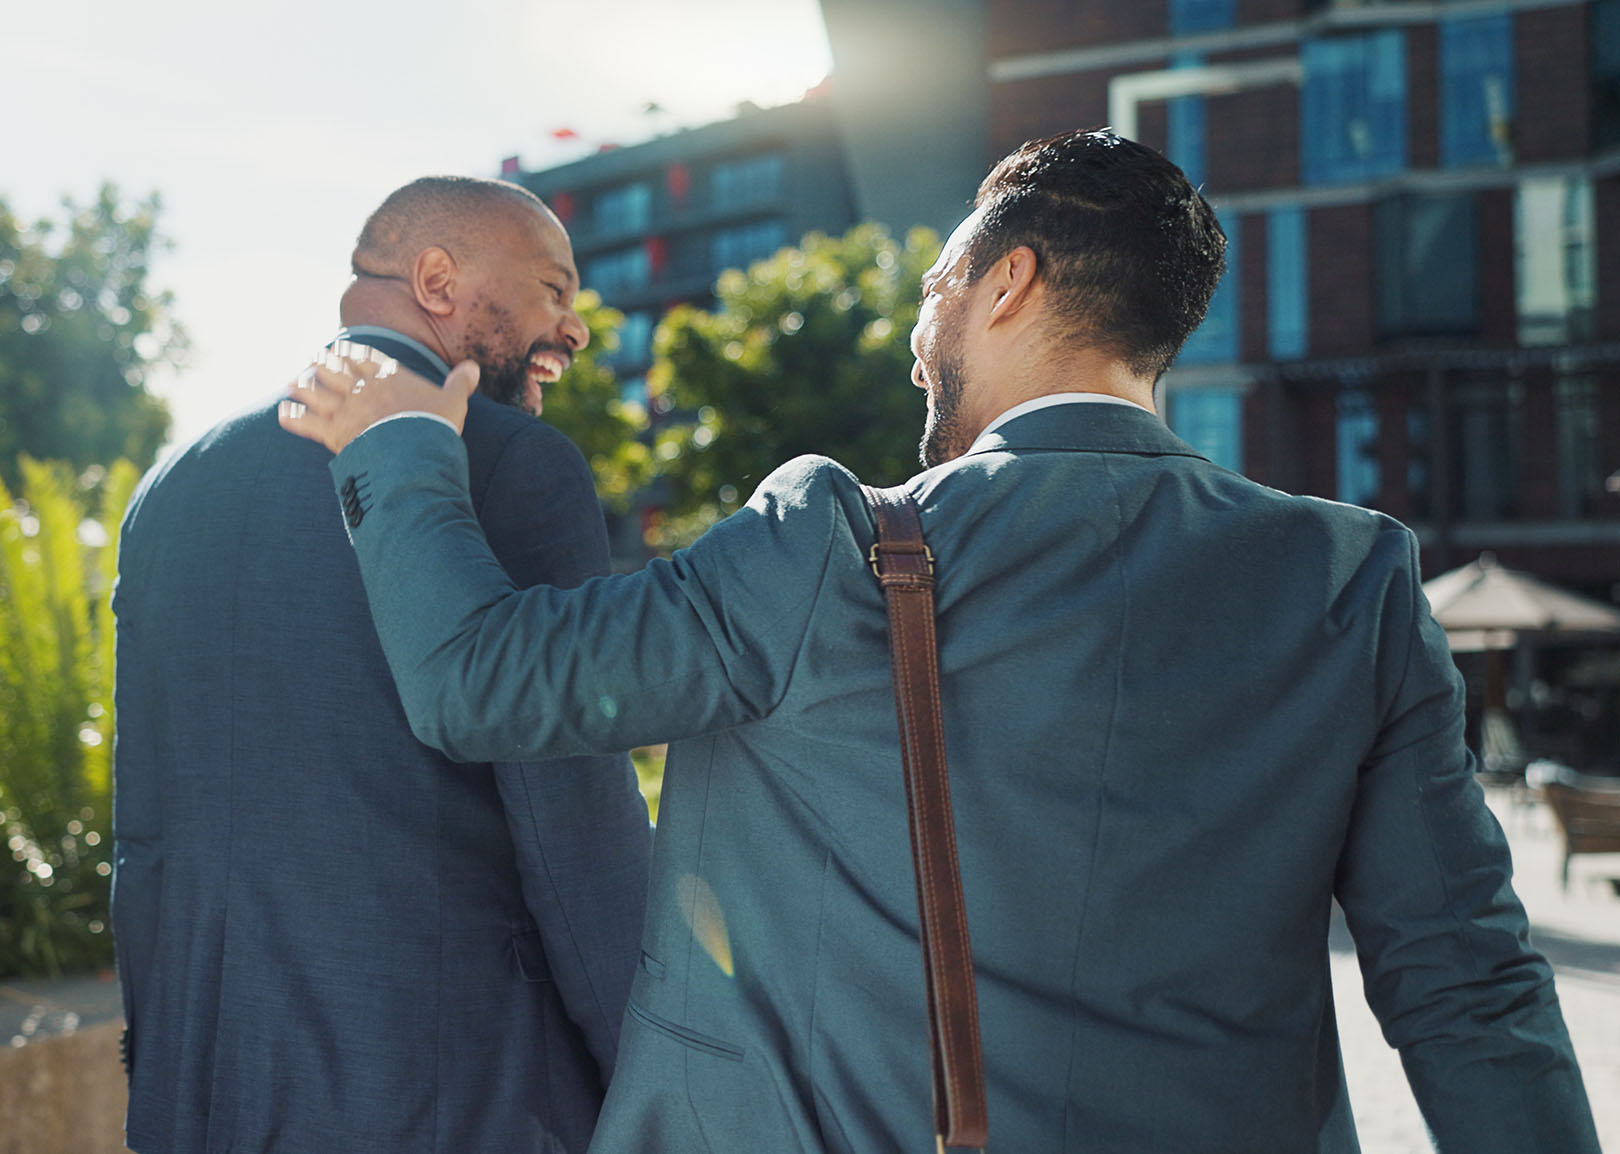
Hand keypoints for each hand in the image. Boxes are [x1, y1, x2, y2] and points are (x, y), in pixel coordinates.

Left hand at [278, 340, 480, 453]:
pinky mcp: (332, 433)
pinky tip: (282, 412)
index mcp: (387, 376)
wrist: (414, 451)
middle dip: (321, 363)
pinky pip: (306, 422)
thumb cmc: (434, 425)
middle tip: (312, 360)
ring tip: (292, 382)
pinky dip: (293, 417)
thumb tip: (474, 366)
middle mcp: (361, 388)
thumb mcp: (453, 401)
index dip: (350, 352)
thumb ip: (460, 382)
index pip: (363, 356)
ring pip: (315, 391)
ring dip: (302, 386)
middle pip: (334, 368)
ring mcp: (344, 409)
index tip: (341, 349)